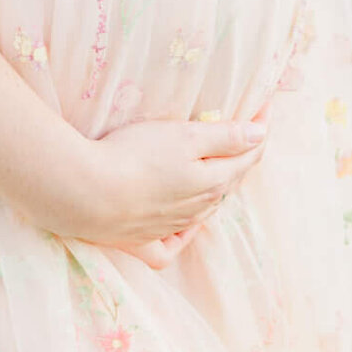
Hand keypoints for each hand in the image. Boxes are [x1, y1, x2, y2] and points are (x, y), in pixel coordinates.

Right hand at [53, 115, 268, 268]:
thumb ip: (224, 137)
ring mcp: (169, 229)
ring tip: (217, 169)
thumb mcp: (184, 136)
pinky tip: (182, 228)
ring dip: (215, 189)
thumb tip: (260, 136)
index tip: (266, 107)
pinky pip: (169, 244)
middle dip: (241, 158)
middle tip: (247, 134)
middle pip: (227, 183)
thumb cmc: (134, 156)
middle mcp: (197, 210)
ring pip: (203, 209)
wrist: (85, 193)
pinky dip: (181, 235)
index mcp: (212, 182)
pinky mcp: (142, 243)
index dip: (259, 130)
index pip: (247, 155)